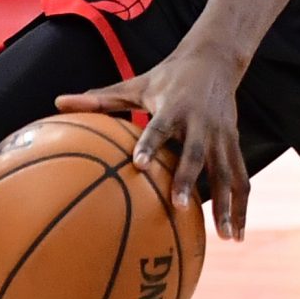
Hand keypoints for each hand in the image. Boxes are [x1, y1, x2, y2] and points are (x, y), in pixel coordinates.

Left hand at [57, 45, 247, 239]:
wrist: (214, 61)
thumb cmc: (166, 77)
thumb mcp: (135, 84)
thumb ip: (100, 99)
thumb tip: (58, 102)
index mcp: (173, 108)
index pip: (159, 128)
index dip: (149, 145)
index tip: (139, 165)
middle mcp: (200, 124)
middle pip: (196, 154)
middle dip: (189, 180)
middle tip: (178, 207)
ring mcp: (221, 136)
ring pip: (228, 173)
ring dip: (226, 205)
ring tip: (226, 237)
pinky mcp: (234, 145)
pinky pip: (240, 179)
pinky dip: (240, 206)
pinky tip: (236, 235)